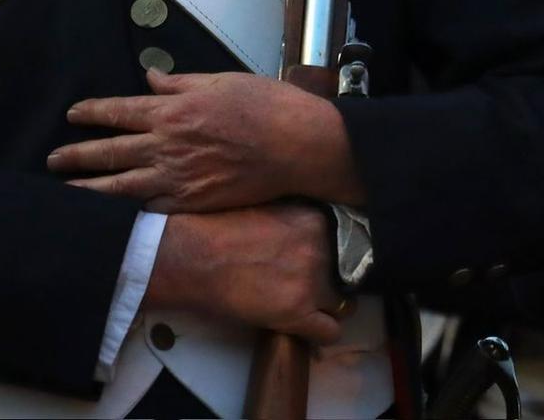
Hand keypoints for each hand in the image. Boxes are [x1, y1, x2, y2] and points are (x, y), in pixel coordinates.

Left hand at [49, 70, 364, 211]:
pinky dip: (124, 212)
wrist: (298, 146)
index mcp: (173, 111)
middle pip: (108, 152)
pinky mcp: (191, 203)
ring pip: (117, 188)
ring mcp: (176, 178)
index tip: (73, 114)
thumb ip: (180, 83)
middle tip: (54, 160)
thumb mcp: (223, 81)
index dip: (91, 113)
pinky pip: (148, 209)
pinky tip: (111, 214)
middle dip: (75, 156)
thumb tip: (150, 78)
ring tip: (65, 193)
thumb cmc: (267, 106)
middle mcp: (166, 146)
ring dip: (86, 190)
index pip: (118, 111)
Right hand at [144, 204, 345, 344]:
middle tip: (315, 288)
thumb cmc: (221, 230)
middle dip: (335, 282)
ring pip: (344, 304)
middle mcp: (322, 248)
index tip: (329, 263)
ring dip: (330, 307)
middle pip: (349, 273)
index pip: (351, 243)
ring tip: (311, 309)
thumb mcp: (272, 208)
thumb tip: (318, 231)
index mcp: (317, 221)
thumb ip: (302, 220)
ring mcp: (312, 281)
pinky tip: (308, 329)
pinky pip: (330, 332)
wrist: (192, 257)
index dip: (339, 256)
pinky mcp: (297, 312)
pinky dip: (322, 334)